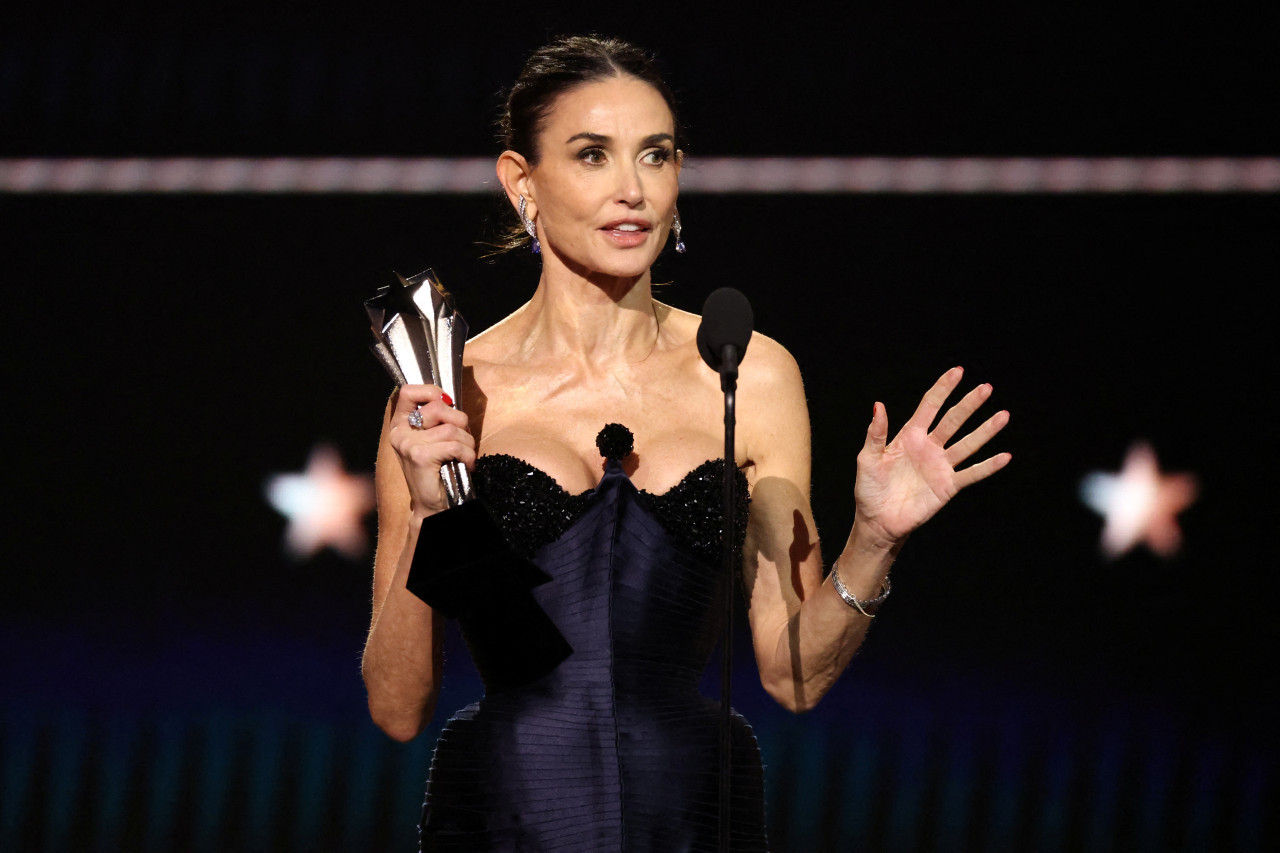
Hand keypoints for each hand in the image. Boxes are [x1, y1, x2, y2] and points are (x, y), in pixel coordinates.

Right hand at [388, 384, 475, 517]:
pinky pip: (455, 445)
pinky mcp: (420, 457)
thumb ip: (437, 418)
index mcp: (400, 424)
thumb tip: (448, 400)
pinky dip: (468, 455)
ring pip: (452, 428)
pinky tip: (466, 464)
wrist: (434, 504)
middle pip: (438, 408)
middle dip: (460, 422)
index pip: (409, 392)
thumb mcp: (434, 438)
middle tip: (462, 439)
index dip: (431, 392)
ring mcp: (408, 445)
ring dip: (467, 443)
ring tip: (464, 455)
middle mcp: (400, 433)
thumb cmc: (438, 469)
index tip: (445, 404)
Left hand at [854, 367, 1010, 545]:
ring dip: (986, 431)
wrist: (877, 521)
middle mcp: (929, 447)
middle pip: (953, 421)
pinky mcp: (948, 486)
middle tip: (986, 388)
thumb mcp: (867, 459)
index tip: (958, 371)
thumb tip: (879, 405)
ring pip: (967, 444)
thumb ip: (875, 434)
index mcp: (909, 436)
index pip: (929, 406)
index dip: (943, 389)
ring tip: (1003, 415)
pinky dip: (988, 467)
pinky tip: (1005, 456)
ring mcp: (941, 466)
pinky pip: (971, 474)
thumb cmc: (869, 489)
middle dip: (969, 404)